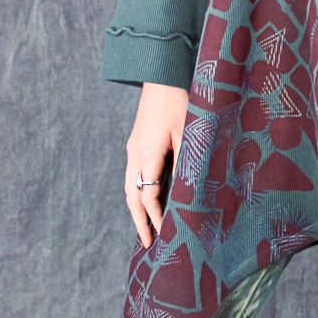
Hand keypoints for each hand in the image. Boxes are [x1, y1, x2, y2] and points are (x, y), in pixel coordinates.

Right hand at [125, 82, 189, 247]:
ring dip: (136, 209)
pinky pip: (132, 175)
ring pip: (129, 186)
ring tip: (144, 227)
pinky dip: (137, 192)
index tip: (165, 233)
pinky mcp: (136, 142)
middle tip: (147, 243)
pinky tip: (147, 199)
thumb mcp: (187, 131)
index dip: (156, 216)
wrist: (161, 74)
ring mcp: (132, 148)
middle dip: (139, 221)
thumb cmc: (178, 100)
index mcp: (146, 154)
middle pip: (131, 196)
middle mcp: (134, 154)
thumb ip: (186, 161)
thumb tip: (188, 190)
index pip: (148, 195)